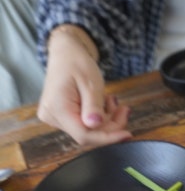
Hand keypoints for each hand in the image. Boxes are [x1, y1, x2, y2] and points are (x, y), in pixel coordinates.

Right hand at [37, 25, 131, 146]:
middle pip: (88, 134)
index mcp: (57, 108)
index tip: (127, 134)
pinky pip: (86, 124)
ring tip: (112, 100)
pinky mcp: (62, 116)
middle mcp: (52, 116)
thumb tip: (95, 125)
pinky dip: (100, 116)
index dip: (108, 138)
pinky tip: (104, 103)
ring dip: (107, 119)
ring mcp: (56, 117)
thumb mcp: (90, 83)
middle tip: (125, 109)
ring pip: (89, 130)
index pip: (84, 135)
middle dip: (111, 125)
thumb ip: (93, 105)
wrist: (66, 53)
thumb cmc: (77, 63)